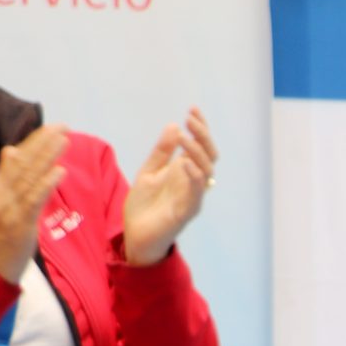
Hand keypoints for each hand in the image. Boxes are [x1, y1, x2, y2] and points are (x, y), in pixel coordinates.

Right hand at [0, 124, 67, 284]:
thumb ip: (7, 179)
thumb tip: (12, 150)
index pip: (15, 159)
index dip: (33, 142)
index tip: (50, 128)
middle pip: (22, 163)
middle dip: (43, 142)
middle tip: (63, 126)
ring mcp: (8, 208)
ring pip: (29, 177)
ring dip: (47, 156)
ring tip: (65, 140)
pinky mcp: (18, 223)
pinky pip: (34, 199)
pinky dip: (46, 183)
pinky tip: (60, 171)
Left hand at [123, 107, 217, 266]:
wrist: (135, 236)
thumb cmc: (143, 207)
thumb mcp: (148, 171)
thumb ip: (161, 152)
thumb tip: (173, 126)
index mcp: (185, 172)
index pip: (200, 146)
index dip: (200, 128)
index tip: (193, 109)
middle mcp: (194, 183)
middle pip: (209, 155)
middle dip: (203, 136)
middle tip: (191, 119)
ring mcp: (193, 197)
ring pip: (207, 171)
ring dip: (197, 152)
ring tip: (184, 137)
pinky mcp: (187, 211)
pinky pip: (197, 192)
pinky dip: (195, 176)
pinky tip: (185, 162)